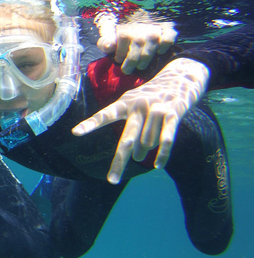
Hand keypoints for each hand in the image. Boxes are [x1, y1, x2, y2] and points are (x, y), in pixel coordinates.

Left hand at [72, 58, 209, 183]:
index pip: (105, 115)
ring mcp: (156, 109)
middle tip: (112, 180)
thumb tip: (135, 155)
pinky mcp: (173, 113)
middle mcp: (138, 105)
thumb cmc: (152, 97)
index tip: (75, 133)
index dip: (90, 124)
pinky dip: (163, 154)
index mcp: (124, 103)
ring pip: (148, 142)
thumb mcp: (136, 106)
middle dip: (120, 162)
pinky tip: (157, 165)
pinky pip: (167, 140)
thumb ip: (133, 130)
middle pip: (126, 140)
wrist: (181, 77)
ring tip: (144, 153)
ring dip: (146, 151)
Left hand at [95, 13, 176, 73]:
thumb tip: (107, 46)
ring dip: (146, 56)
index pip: (124, 35)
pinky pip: (169, 36)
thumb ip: (105, 42)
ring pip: (152, 40)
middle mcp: (141, 25)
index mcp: (127, 25)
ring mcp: (155, 27)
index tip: (118, 60)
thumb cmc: (122, 35)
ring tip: (140, 67)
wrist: (140, 21)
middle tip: (127, 70)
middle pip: (138, 41)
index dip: (121, 50)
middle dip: (132, 59)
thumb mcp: (110, 37)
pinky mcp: (168, 30)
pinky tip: (159, 52)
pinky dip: (165, 44)